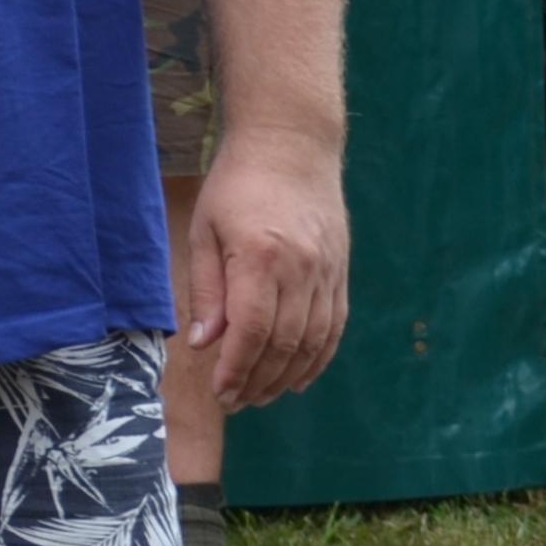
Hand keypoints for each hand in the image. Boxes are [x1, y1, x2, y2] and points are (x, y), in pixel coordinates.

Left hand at [188, 127, 350, 408]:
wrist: (292, 143)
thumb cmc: (237, 184)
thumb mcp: (205, 230)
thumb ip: (207, 290)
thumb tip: (204, 344)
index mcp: (261, 256)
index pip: (252, 330)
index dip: (236, 369)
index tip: (221, 393)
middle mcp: (301, 268)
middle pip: (284, 343)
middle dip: (258, 381)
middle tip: (235, 402)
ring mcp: (327, 270)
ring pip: (312, 341)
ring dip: (287, 376)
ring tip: (262, 395)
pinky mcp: (341, 270)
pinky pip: (334, 326)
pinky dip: (318, 357)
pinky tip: (299, 377)